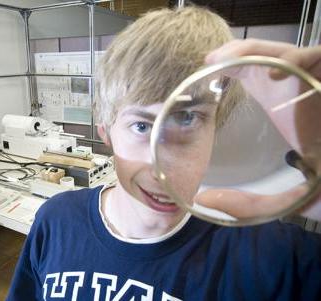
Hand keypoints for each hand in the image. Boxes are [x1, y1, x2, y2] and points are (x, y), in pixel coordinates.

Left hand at [199, 39, 320, 221]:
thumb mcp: (289, 201)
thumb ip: (250, 204)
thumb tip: (204, 200)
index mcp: (289, 111)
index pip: (257, 75)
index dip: (233, 67)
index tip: (206, 72)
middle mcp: (305, 94)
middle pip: (270, 57)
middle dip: (240, 52)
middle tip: (210, 61)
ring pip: (291, 51)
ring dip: (258, 50)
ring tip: (226, 61)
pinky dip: (298, 57)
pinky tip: (269, 75)